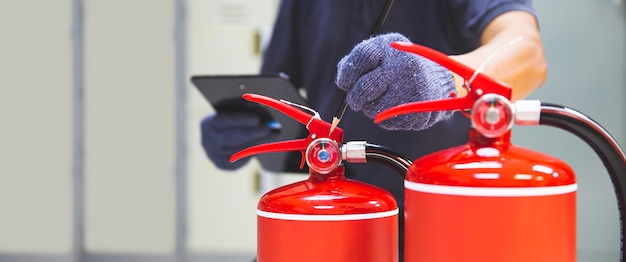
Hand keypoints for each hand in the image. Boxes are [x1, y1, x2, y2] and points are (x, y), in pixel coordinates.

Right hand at [201, 113, 278, 169]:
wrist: (221, 135)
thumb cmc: (232, 119)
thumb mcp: (236, 110)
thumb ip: (246, 109)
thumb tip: (264, 115)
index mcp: (207, 123)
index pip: (223, 120)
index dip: (240, 120)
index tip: (257, 119)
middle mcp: (207, 141)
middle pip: (230, 139)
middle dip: (251, 134)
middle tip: (268, 129)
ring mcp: (212, 155)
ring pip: (237, 152)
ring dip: (256, 143)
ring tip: (270, 135)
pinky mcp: (221, 165)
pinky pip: (239, 162)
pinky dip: (251, 153)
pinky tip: (259, 146)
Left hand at [336, 32, 455, 130]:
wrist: (440, 78)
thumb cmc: (401, 66)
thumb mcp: (383, 52)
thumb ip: (358, 61)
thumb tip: (343, 80)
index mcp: (391, 47)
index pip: (362, 56)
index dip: (348, 73)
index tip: (345, 83)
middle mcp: (402, 66)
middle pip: (364, 88)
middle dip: (355, 98)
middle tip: (356, 100)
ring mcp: (411, 89)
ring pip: (374, 109)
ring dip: (370, 109)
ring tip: (380, 100)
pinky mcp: (417, 110)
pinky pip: (388, 122)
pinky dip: (386, 118)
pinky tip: (394, 107)